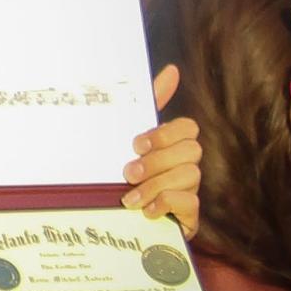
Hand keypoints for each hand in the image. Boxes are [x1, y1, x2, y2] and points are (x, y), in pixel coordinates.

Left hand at [122, 64, 201, 238]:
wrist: (97, 221)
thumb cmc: (110, 176)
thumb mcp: (118, 139)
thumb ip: (145, 105)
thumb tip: (173, 70)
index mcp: (168, 147)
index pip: (188, 128)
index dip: (164, 134)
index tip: (135, 144)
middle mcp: (182, 167)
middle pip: (192, 149)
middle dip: (157, 161)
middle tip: (128, 172)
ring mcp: (187, 192)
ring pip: (191, 175)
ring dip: (155, 184)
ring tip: (129, 197)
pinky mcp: (187, 218)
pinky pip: (191, 202)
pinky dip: (165, 203)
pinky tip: (146, 211)